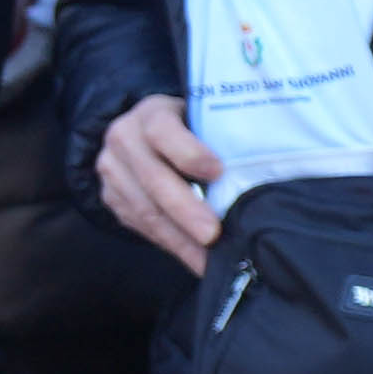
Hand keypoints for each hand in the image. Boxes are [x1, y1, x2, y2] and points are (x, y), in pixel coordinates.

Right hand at [95, 93, 221, 270]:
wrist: (149, 133)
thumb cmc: (196, 128)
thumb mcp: (206, 120)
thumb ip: (223, 139)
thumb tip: (260, 171)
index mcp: (152, 113)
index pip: (164, 132)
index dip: (190, 153)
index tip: (218, 173)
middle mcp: (124, 138)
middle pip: (153, 178)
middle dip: (185, 211)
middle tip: (212, 236)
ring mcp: (112, 169)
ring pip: (144, 208)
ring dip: (179, 238)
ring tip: (208, 260)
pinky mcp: (112, 196)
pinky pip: (140, 224)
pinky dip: (170, 244)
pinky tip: (195, 259)